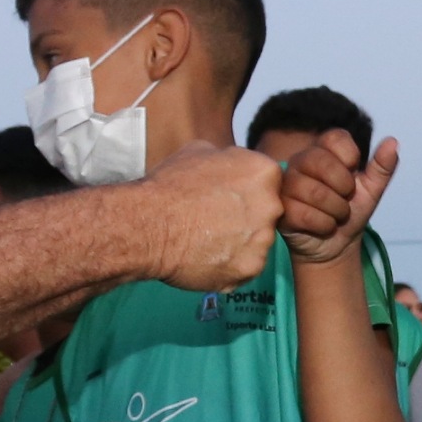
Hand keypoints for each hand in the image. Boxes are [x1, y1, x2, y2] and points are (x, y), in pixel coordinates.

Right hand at [137, 143, 281, 294]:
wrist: (149, 226)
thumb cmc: (170, 185)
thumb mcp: (199, 152)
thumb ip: (226, 159)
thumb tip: (230, 164)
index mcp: (264, 172)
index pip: (268, 181)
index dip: (246, 190)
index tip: (227, 197)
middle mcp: (272, 206)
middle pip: (267, 213)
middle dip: (247, 217)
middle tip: (217, 221)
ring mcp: (263, 241)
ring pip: (257, 243)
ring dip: (239, 243)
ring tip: (209, 242)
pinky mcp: (250, 269)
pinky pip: (244, 267)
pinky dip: (229, 266)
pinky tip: (207, 259)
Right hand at [277, 132, 400, 265]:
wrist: (336, 247)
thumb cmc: (350, 213)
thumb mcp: (372, 190)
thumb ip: (382, 167)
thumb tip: (393, 141)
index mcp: (322, 150)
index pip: (336, 137)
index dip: (351, 159)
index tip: (353, 177)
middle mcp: (300, 161)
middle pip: (321, 162)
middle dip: (344, 188)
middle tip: (345, 199)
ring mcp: (286, 185)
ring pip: (314, 192)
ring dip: (336, 211)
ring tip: (336, 215)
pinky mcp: (280, 209)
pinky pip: (305, 215)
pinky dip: (324, 225)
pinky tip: (323, 226)